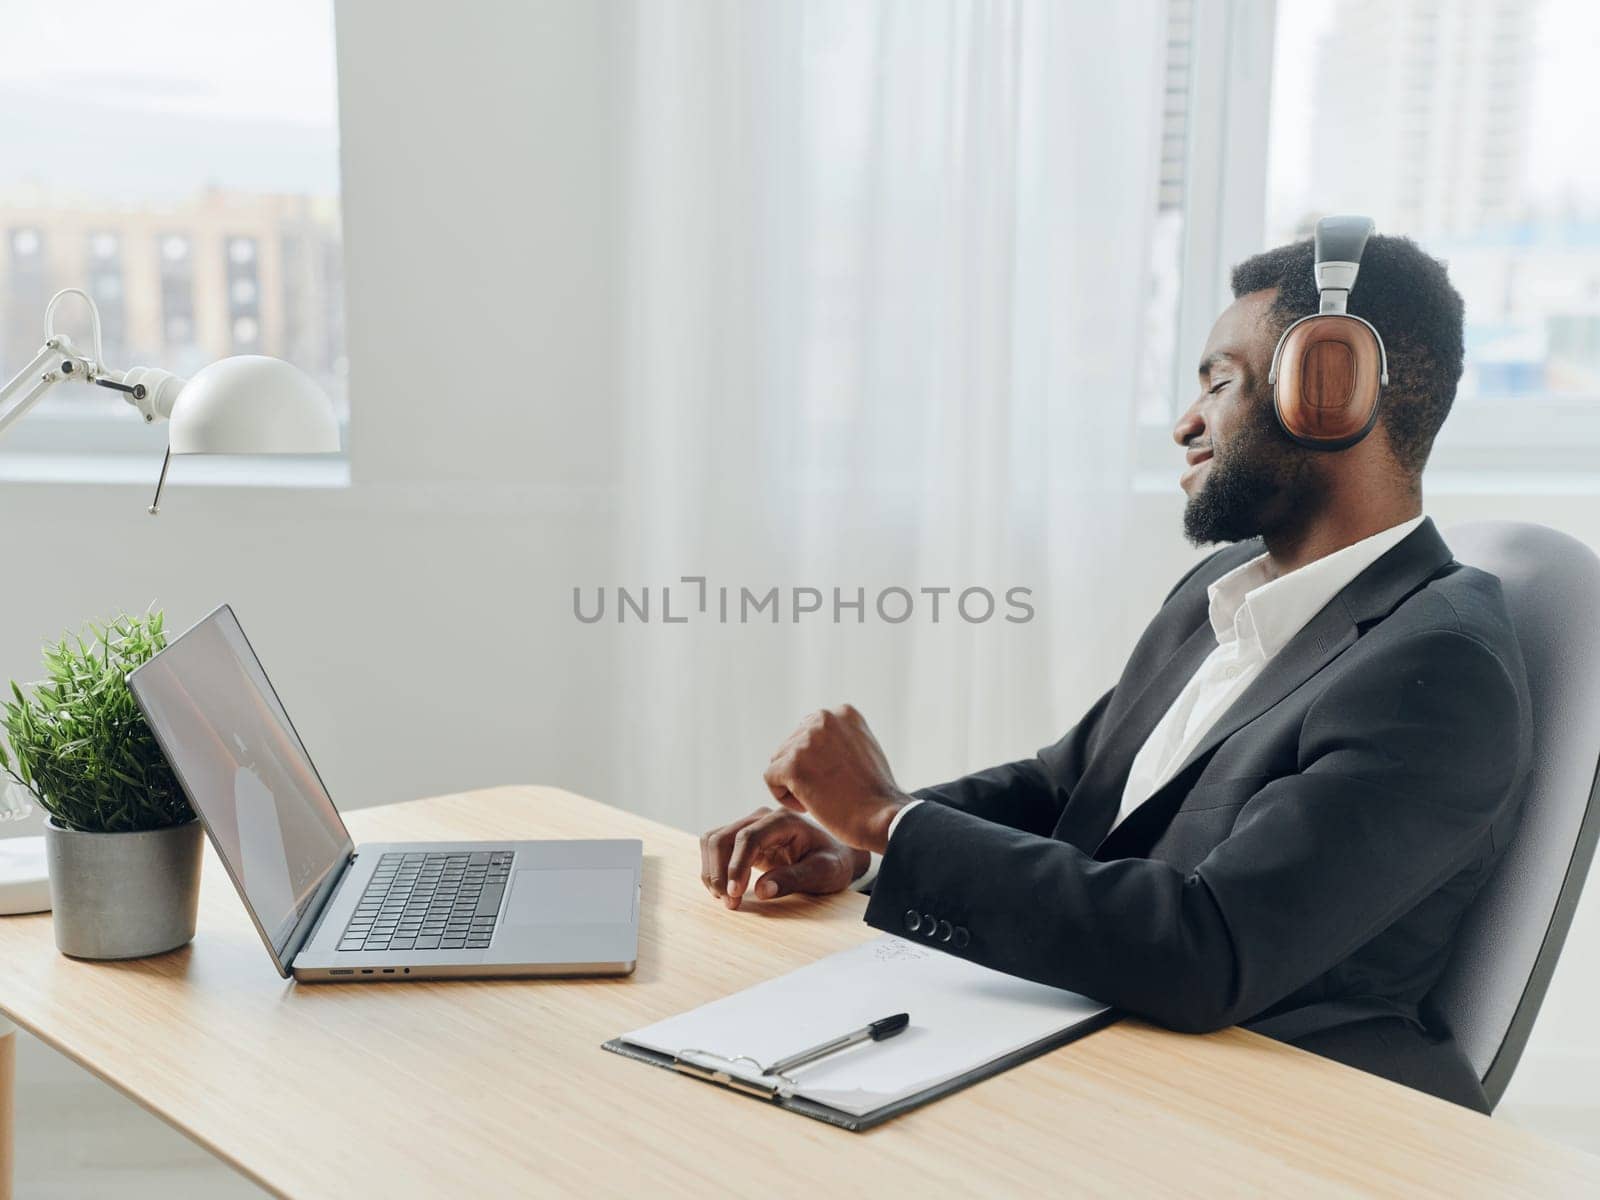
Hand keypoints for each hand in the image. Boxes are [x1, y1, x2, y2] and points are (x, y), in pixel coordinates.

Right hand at [699, 806, 868, 909]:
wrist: (834, 856)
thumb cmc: (832, 862)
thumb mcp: (824, 872)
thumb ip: (794, 879)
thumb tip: (761, 891)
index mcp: (784, 820)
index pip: (748, 838)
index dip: (736, 866)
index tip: (734, 894)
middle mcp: (763, 818)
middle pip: (723, 837)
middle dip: (720, 872)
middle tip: (730, 902)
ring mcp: (751, 826)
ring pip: (714, 841)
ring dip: (712, 871)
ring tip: (726, 899)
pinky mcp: (743, 839)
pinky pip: (717, 848)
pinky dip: (714, 869)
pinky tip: (726, 890)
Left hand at [762, 704, 909, 852]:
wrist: (883, 818)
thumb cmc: (876, 794)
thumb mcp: (864, 748)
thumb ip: (839, 737)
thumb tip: (810, 742)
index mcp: (842, 713)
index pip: (808, 732)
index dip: (816, 760)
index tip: (836, 779)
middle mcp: (824, 719)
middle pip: (791, 746)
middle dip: (803, 771)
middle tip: (829, 792)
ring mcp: (806, 740)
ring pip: (779, 762)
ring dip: (794, 784)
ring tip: (822, 799)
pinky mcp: (792, 765)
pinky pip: (771, 779)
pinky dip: (785, 797)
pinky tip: (809, 807)